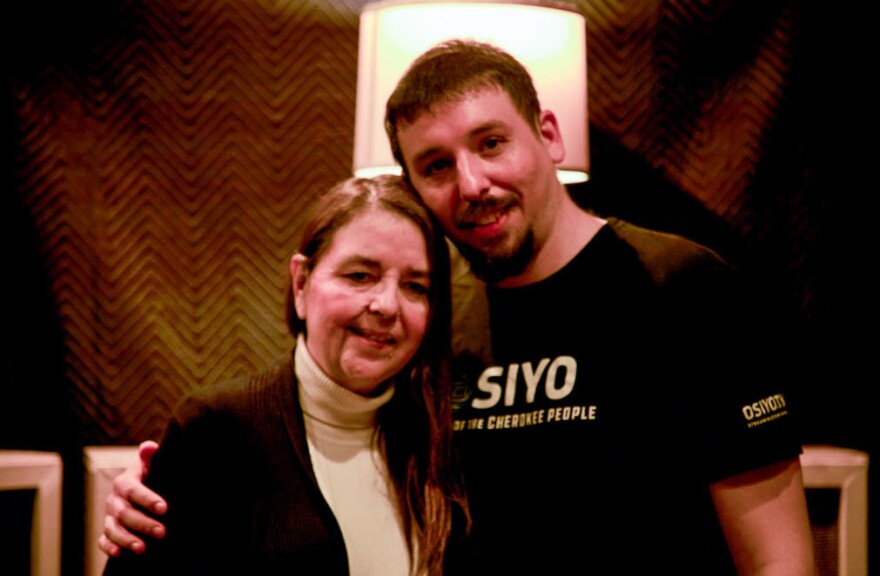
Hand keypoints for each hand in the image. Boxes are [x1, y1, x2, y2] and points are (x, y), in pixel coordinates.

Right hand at [99, 440, 167, 555]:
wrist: (141, 485)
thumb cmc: (150, 474)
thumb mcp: (151, 463)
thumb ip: (150, 455)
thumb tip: (148, 447)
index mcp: (124, 481)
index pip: (133, 490)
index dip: (147, 499)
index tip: (164, 508)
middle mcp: (114, 499)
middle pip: (124, 513)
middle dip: (142, 523)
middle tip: (162, 532)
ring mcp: (109, 515)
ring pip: (112, 528)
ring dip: (126, 539)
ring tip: (142, 548)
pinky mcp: (108, 529)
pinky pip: (103, 539)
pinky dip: (108, 547)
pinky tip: (118, 554)